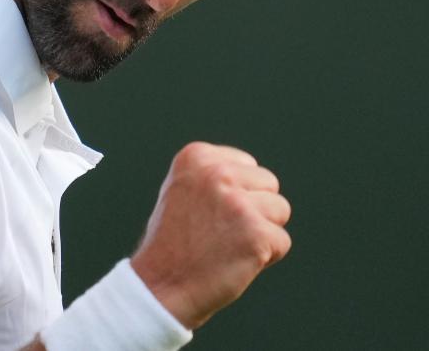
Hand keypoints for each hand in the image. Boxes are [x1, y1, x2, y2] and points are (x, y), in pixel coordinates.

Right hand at [129, 142, 291, 329]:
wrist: (161, 285)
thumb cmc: (173, 243)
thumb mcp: (183, 190)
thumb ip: (215, 176)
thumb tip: (254, 178)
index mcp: (196, 157)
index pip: (248, 166)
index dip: (236, 194)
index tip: (208, 213)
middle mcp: (217, 173)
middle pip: (268, 184)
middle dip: (254, 208)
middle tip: (219, 231)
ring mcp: (237, 203)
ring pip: (280, 210)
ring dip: (261, 231)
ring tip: (226, 245)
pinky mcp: (256, 233)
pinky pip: (281, 242)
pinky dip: (265, 257)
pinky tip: (234, 261)